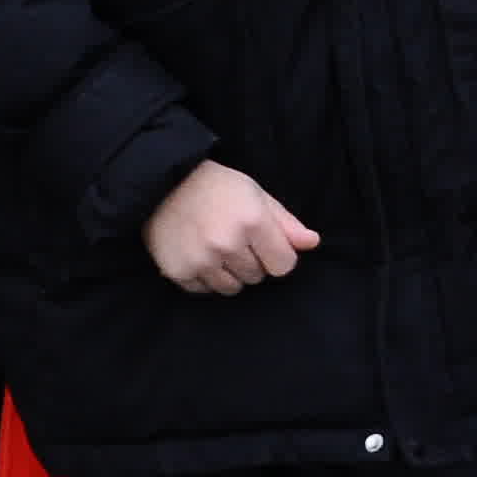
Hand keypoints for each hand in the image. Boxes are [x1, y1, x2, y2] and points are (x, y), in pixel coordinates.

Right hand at [145, 160, 319, 293]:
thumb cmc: (217, 187)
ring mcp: (201, 260)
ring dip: (229, 273)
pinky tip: (199, 254)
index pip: (284, 265)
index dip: (278, 256)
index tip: (265, 244)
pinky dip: (205, 278)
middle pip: (257, 277)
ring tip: (217, 248)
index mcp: (253, 221)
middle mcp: (228, 244)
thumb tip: (312, 243)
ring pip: (232, 288)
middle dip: (252, 262)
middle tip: (235, 239)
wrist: (164, 185)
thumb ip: (286, 223)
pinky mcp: (178, 272)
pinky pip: (205, 291)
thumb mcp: (257, 195)